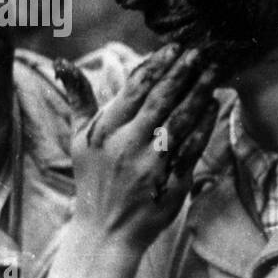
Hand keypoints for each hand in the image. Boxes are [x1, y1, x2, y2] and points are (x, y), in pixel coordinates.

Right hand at [55, 43, 220, 251]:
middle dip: (182, 72)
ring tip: (214, 72)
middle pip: (160, 100)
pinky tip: (214, 106)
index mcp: (105, 129)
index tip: (174, 48)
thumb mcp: (80, 138)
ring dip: (199, 93)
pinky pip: (192, 146)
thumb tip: (63, 62)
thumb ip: (78, 97)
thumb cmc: (93, 178)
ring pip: (180, 120)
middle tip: (201, 51)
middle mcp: (127, 144)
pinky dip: (204, 124)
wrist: (106, 230)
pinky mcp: (171, 181)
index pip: (134, 89)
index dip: (156, 65)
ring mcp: (151, 163)